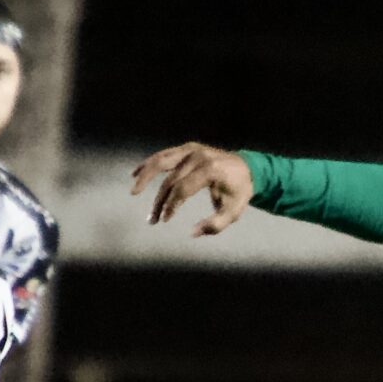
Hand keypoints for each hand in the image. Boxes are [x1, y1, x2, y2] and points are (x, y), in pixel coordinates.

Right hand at [131, 143, 254, 237]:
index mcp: (210, 169)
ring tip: (134, 192)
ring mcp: (191, 149)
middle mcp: (198, 156)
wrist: (248, 169)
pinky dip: (149, 163)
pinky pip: (164, 155)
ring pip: (161, 161)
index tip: (166, 220)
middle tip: (152, 220)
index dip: (171, 205)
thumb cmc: (239, 192)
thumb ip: (215, 225)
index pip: (183, 189)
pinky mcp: (187, 148)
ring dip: (145, 177)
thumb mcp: (233, 212)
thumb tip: (192, 233)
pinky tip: (135, 173)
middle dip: (159, 202)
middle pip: (171, 180)